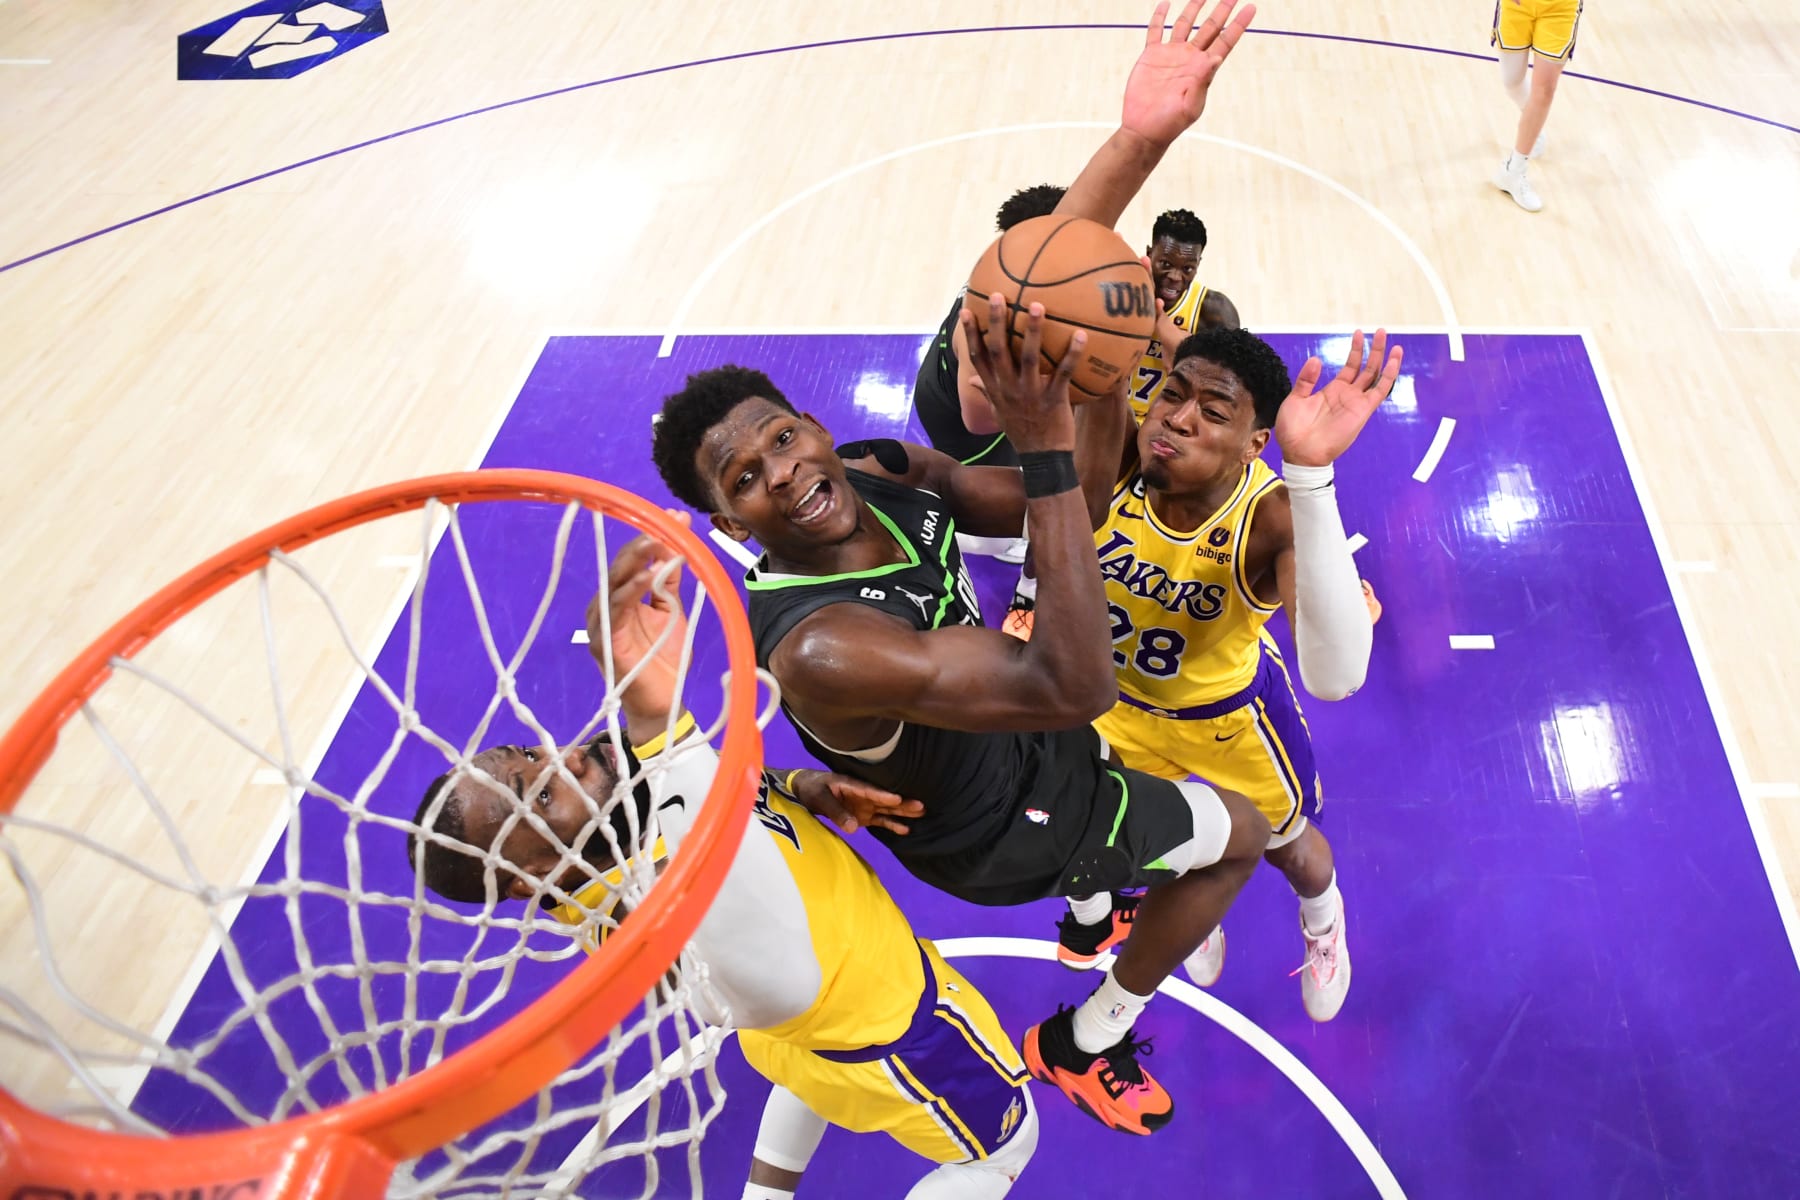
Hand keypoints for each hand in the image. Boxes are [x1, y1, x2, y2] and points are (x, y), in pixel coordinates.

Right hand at [588, 513, 689, 723]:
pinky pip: (615, 611)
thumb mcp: (671, 611)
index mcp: (621, 597)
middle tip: (665, 524)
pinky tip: (646, 578)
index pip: (632, 561)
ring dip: (635, 563)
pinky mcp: (604, 643)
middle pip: (619, 567)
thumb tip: (677, 538)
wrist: (665, 701)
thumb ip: (669, 580)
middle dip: (642, 544)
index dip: (651, 538)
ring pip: (613, 584)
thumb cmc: (664, 658)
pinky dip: (630, 591)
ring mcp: (602, 624)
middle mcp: (606, 607)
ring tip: (655, 544)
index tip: (676, 518)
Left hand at [789, 770, 924, 835]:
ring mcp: (865, 806)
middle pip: (885, 800)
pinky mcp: (863, 816)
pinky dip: (892, 824)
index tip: (897, 799)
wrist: (805, 790)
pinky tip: (906, 829)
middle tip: (922, 805)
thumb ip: (836, 812)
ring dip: (903, 812)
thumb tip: (853, 828)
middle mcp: (863, 795)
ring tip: (922, 813)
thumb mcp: (820, 798)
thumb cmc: (812, 788)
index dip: (883, 795)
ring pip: (887, 810)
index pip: (870, 791)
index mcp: (852, 785)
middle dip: (902, 803)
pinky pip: (880, 820)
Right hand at [957, 294, 1087, 451]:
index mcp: (996, 390)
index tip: (967, 311)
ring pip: (1029, 358)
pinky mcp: (1054, 400)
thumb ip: (986, 392)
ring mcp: (1030, 394)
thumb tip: (970, 380)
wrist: (1042, 459)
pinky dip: (1072, 354)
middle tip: (999, 296)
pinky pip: (1063, 373)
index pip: (978, 358)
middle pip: (999, 351)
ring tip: (1037, 306)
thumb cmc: (1022, 432)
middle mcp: (1009, 389)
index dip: (971, 335)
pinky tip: (1081, 335)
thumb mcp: (998, 413)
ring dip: (1032, 331)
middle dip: (998, 323)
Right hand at [1120, 0, 1256, 147]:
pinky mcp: (1151, 56)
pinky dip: (1160, 17)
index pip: (1225, 40)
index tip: (1251, 8)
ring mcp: (1171, 54)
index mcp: (1203, 69)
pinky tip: (1166, 4)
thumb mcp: (1191, 106)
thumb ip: (1203, 82)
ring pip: (1185, 24)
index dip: (1238, 24)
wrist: (1144, 129)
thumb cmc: (1170, 123)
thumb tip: (1216, 57)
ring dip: (1194, 7)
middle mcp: (1190, 58)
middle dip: (1222, 10)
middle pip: (1210, 27)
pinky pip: (1156, 31)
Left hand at [1274, 330, 1403, 467]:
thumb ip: (1306, 379)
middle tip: (1381, 332)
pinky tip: (1394, 360)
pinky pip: (1380, 390)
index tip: (1359, 334)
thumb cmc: (1294, 430)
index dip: (1356, 350)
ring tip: (1391, 341)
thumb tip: (1316, 358)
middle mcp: (1348, 394)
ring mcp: (1357, 402)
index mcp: (1333, 391)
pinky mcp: (1363, 410)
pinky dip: (1389, 375)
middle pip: (1367, 367)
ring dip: (1384, 358)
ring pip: (1376, 375)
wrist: (1300, 452)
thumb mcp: (1295, 399)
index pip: (1350, 366)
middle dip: (1374, 349)